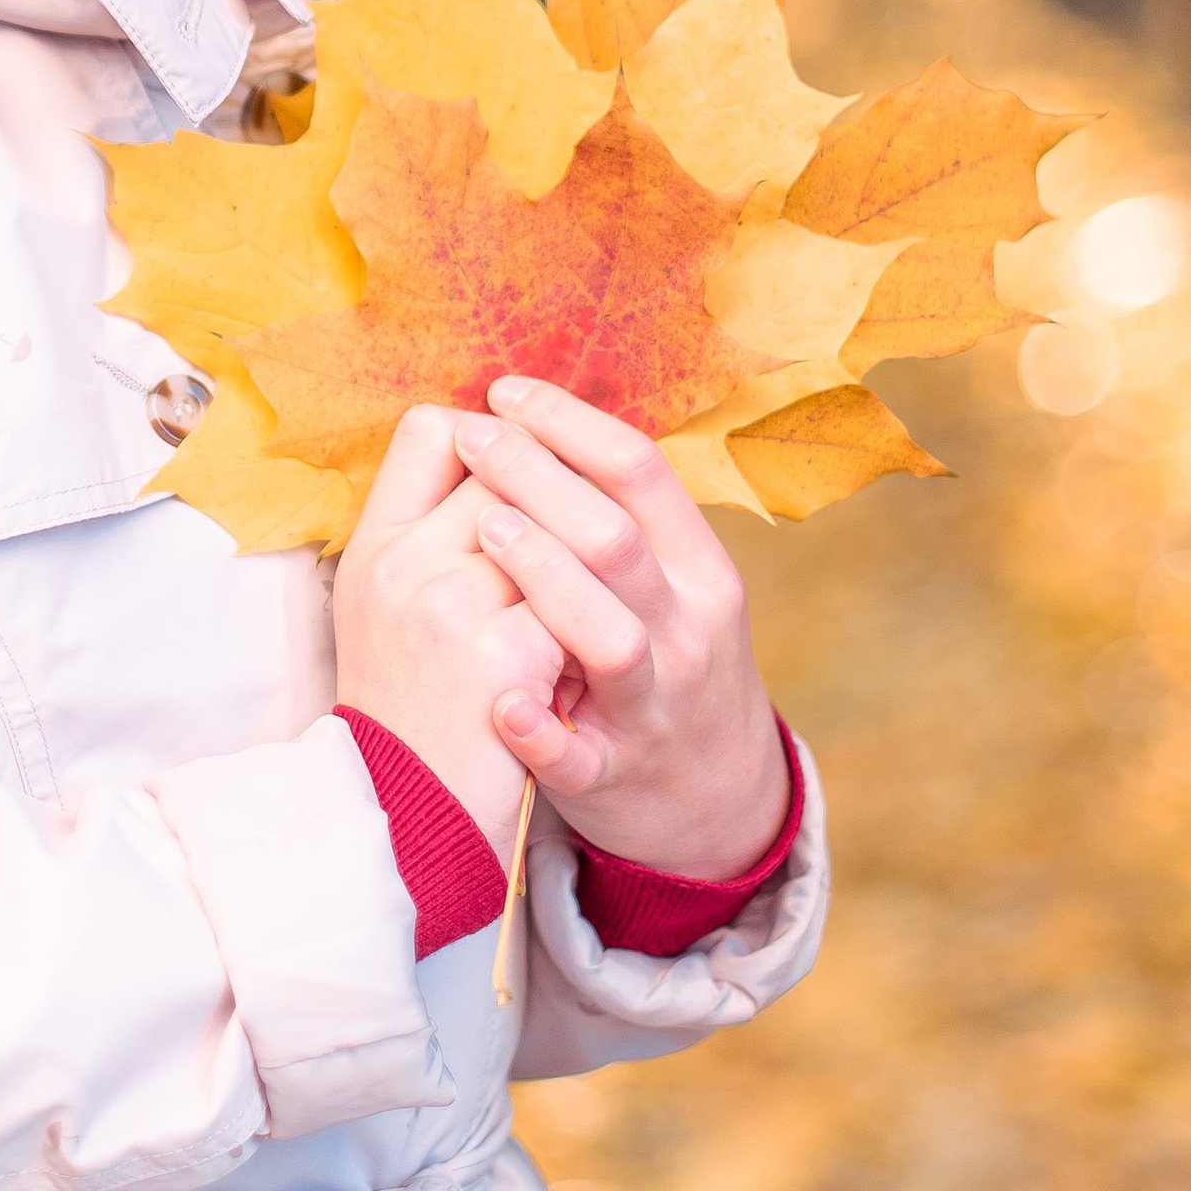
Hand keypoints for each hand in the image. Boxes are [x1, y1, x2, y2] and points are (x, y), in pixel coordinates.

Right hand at [329, 406, 566, 872]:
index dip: (488, 433)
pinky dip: (585, 629)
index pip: (428, 430)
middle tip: (571, 528)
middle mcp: (401, 565)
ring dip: (578, 552)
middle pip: (501, 468)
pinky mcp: (500, 658)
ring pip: (545, 527)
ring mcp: (449, 608)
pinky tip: (577, 666)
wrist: (410, 822)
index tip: (515, 456)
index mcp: (373, 547)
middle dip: (552, 486)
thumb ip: (427, 534)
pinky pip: (571, 604)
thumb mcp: (386, 613)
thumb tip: (489, 444)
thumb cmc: (414, 710)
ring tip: (585, 593)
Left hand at [451, 377, 786, 878]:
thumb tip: (533, 418)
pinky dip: (541, 731)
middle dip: (541, 479)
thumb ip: (621, 516)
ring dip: (547, 579)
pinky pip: (579, 755)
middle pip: (618, 540)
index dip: (570, 423)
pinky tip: (501, 702)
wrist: (716, 799)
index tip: (503, 391)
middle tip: (474, 437)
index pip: (641, 473)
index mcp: (697, 569)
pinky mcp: (616, 773)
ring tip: (483, 529)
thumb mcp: (673, 583)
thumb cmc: (665, 661)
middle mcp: (686, 630)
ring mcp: (654, 705)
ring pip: (612, 638)